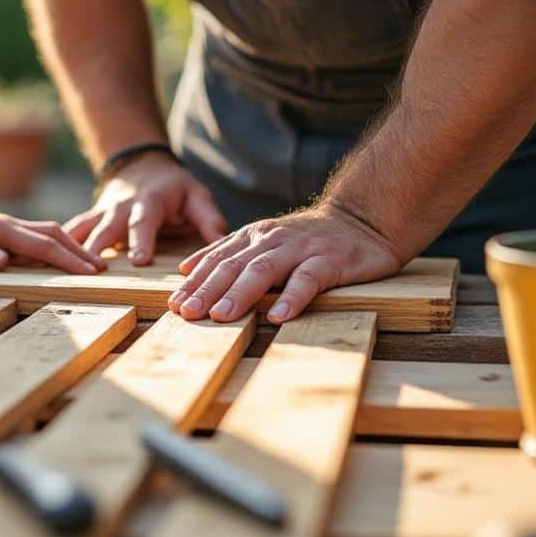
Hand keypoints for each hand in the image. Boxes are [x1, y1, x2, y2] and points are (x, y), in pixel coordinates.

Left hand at [0, 195, 105, 273]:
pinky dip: (60, 245)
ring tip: (92, 262)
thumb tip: (3, 262)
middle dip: (80, 252)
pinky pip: (41, 236)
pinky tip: (66, 255)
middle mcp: (13, 226)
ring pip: (51, 234)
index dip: (67, 259)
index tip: (89, 271)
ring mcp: (13, 227)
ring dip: (73, 247)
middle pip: (55, 236)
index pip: (43, 246)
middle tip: (103, 268)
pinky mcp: (9, 231)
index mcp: (4, 231)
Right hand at [64, 152, 226, 264]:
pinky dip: (58, 244)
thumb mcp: (197, 196)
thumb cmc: (175, 188)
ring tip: (60, 270)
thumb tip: (222, 242)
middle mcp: (121, 206)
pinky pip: (72, 231)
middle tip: (92, 271)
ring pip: (83, 230)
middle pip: (107, 228)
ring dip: (72, 249)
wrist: (142, 165)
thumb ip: (209, 219)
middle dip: (98, 248)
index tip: (139, 261)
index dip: (142, 240)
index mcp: (150, 201)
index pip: (145, 222)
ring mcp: (101, 212)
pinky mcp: (90, 218)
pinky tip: (43, 262)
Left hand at [168, 204, 404, 323]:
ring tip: (220, 316)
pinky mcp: (329, 261)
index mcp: (252, 237)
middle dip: (207, 290)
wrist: (361, 220)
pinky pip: (307, 280)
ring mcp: (299, 249)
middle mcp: (271, 240)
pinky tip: (277, 317)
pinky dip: (291, 298)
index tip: (174, 305)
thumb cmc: (307, 239)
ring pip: (263, 270)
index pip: (216, 260)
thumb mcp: (262, 241)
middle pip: (232, 265)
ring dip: (239, 294)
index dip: (194, 282)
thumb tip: (187, 270)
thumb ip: (228, 253)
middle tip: (187, 312)